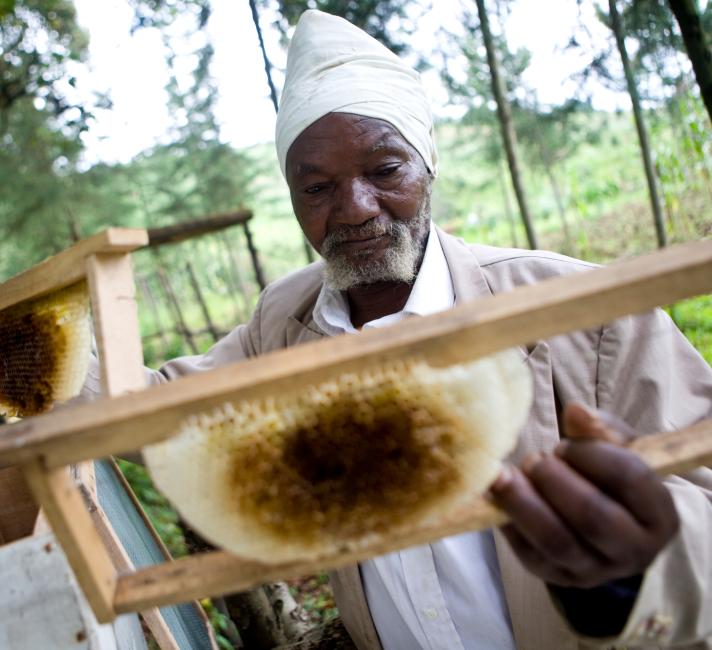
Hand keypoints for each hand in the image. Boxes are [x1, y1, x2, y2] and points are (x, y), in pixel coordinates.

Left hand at [489, 404, 679, 588]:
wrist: (603, 528)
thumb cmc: (610, 479)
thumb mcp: (618, 450)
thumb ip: (600, 429)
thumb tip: (576, 411)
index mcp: (659, 515)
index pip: (631, 480)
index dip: (592, 455)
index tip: (564, 445)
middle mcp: (632, 551)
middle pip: (593, 516)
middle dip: (556, 481)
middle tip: (533, 459)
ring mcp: (594, 570)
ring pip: (556, 541)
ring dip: (524, 503)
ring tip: (503, 475)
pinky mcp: (557, 578)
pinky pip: (529, 553)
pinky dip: (508, 522)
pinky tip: (494, 496)